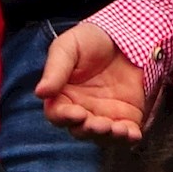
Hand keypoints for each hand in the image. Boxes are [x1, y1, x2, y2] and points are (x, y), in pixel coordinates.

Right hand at [38, 22, 149, 140]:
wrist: (125, 34)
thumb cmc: (90, 39)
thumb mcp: (68, 47)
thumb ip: (56, 70)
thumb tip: (40, 93)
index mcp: (63, 96)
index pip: (58, 114)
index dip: (65, 117)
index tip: (77, 113)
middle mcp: (82, 109)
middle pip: (80, 130)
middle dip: (89, 130)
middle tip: (100, 124)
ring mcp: (104, 115)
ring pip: (102, 137)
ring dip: (109, 137)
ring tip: (117, 129)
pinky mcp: (127, 116)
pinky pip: (126, 134)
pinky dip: (129, 138)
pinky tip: (132, 134)